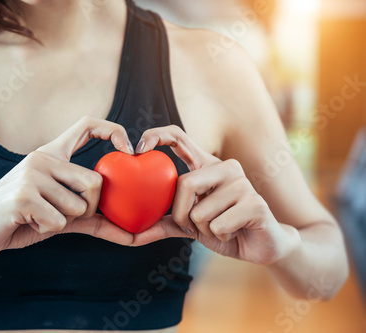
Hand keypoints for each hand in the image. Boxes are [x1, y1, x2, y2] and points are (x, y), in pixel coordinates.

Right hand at [0, 116, 137, 259]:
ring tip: (37, 216)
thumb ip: (92, 217)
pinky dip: (47, 230)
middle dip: (87, 209)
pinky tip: (26, 222)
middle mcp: (42, 157)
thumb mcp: (58, 213)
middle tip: (63, 215)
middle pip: (95, 182)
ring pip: (78, 206)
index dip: (113, 130)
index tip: (129, 150)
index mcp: (51, 154)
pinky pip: (59, 221)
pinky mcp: (23, 195)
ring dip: (63, 222)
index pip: (87, 125)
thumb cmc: (20, 219)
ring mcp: (31, 174)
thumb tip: (131, 233)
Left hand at [132, 125, 300, 264]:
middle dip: (182, 215)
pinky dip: (220, 237)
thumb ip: (165, 223)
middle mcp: (225, 167)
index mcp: (207, 166)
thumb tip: (133, 235)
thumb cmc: (224, 229)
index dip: (158, 135)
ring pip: (200, 211)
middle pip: (185, 184)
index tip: (139, 148)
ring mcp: (243, 183)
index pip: (179, 138)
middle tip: (195, 226)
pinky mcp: (256, 203)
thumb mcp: (190, 225)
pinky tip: (234, 232)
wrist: (262, 246)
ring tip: (221, 228)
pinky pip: (218, 225)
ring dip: (204, 230)